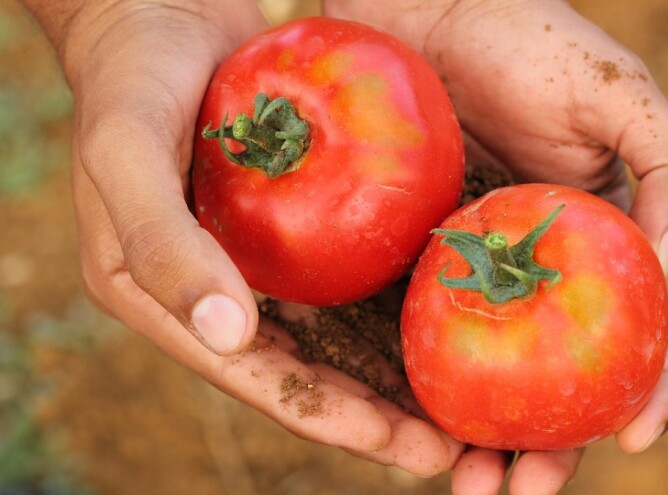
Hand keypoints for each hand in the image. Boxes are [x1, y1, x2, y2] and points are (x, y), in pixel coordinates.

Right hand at [23, 0, 459, 475]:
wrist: (157, 13)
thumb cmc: (132, 78)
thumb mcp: (126, 152)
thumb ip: (163, 246)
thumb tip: (229, 337)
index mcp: (165, 302)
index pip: (262, 380)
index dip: (335, 421)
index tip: (408, 449)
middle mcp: (215, 296)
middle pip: (308, 375)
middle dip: (376, 419)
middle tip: (452, 447)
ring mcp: (254, 264)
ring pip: (333, 338)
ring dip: (391, 375)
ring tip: (458, 404)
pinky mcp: (286, 228)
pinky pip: (343, 278)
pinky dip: (387, 307)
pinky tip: (442, 317)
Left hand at [324, 0, 667, 492]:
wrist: (421, 10)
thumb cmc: (525, 39)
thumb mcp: (618, 93)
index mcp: (596, 242)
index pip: (633, 330)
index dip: (644, 389)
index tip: (637, 439)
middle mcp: (534, 269)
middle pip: (553, 372)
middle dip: (551, 443)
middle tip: (526, 492)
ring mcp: (469, 273)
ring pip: (485, 373)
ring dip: (482, 437)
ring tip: (467, 486)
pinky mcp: (406, 262)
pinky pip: (415, 334)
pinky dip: (418, 386)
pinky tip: (408, 426)